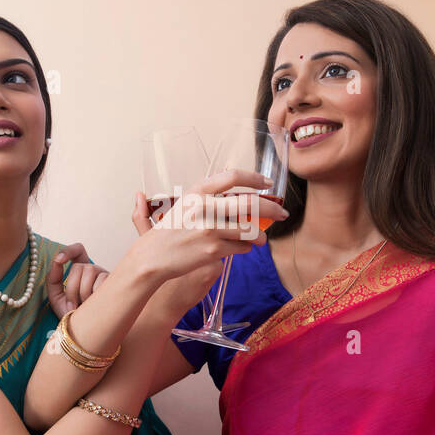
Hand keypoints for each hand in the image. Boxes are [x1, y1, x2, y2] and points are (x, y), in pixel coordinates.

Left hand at [44, 242, 109, 317]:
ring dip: (83, 293)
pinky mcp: (113, 283)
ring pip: (89, 271)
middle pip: (78, 266)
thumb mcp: (57, 297)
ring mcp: (104, 275)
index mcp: (80, 270)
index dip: (69, 251)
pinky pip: (100, 281)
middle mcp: (93, 270)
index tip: (59, 260)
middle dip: (72, 288)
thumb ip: (53, 278)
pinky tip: (95, 305)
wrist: (87, 332)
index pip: (78, 251)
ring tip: (84, 306)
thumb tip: (56, 262)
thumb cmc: (72, 315)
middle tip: (73, 305)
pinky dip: (93, 295)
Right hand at [128, 169, 287, 313]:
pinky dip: (245, 249)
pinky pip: (241, 248)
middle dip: (272, 209)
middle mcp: (205, 207)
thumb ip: (206, 196)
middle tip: (282, 214)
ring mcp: (210, 228)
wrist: (152, 257)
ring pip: (249, 229)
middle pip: (250, 203)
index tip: (267, 183)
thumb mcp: (183, 205)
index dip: (255, 178)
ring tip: (260, 239)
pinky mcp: (213, 249)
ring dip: (259, 236)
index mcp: (197, 191)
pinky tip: (241, 249)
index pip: (233, 176)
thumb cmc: (167, 232)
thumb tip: (230, 189)